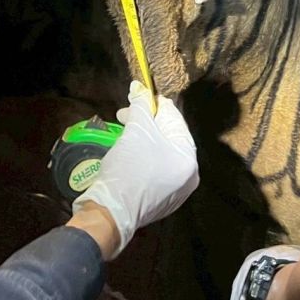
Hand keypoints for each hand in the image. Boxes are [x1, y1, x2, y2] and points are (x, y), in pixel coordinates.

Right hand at [72, 81, 198, 257]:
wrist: (111, 211)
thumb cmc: (128, 168)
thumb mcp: (136, 130)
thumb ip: (141, 106)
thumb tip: (139, 87)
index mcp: (189, 158)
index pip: (175, 120)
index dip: (155, 105)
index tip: (137, 97)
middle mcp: (189, 176)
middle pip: (168, 137)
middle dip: (146, 122)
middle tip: (126, 115)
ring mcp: (176, 191)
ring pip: (161, 153)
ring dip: (144, 138)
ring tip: (125, 130)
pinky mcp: (161, 201)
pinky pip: (156, 170)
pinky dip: (144, 157)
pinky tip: (129, 152)